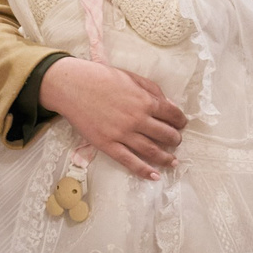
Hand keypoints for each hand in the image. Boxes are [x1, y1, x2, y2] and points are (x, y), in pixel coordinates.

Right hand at [41, 56, 184, 177]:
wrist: (71, 86)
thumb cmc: (100, 77)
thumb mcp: (130, 77)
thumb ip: (152, 90)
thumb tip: (169, 105)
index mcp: (145, 101)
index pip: (172, 114)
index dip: (180, 121)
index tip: (181, 124)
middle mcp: (137, 119)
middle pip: (166, 135)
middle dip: (175, 139)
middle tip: (176, 141)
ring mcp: (122, 134)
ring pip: (152, 151)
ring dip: (166, 157)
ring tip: (173, 161)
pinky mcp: (107, 144)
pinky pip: (129, 161)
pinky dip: (144, 170)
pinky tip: (154, 176)